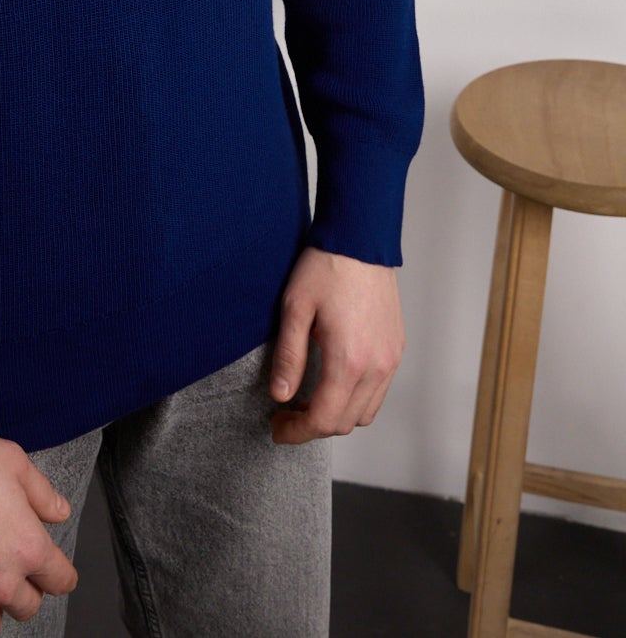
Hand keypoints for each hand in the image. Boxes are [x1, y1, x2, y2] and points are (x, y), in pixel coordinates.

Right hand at [0, 427, 77, 636]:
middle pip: (27, 607)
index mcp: (27, 548)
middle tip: (8, 570)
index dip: (58, 573)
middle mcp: (0, 582)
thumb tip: (60, 512)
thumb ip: (42, 493)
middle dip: (22, 590)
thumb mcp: (14, 462)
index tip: (53, 572)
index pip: (60, 580)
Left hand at [268, 244, 404, 443]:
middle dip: (312, 426)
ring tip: (308, 400)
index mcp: (349, 361)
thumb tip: (280, 396)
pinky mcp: (395, 349)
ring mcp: (390, 359)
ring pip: (365, 412)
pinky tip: (333, 382)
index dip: (297, 432)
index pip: (324, 419)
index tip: (277, 428)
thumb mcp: (295, 308)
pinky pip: (378, 392)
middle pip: (345, 423)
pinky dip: (355, 399)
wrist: (361, 240)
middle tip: (285, 415)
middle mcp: (376, 366)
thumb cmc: (326, 268)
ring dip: (336, 415)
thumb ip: (289, 356)